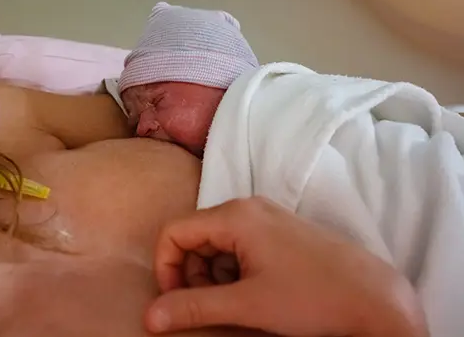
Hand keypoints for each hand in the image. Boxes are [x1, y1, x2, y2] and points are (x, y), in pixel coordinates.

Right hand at [145, 197, 427, 336]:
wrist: (376, 299)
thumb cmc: (311, 298)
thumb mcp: (246, 306)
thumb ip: (193, 308)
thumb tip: (149, 317)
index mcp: (234, 216)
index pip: (174, 232)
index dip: (166, 268)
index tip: (176, 302)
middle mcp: (248, 208)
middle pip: (195, 236)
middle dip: (192, 274)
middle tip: (210, 307)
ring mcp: (267, 217)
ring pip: (218, 243)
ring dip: (214, 276)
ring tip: (237, 304)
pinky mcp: (281, 231)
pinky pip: (241, 245)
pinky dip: (235, 271)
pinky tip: (255, 294)